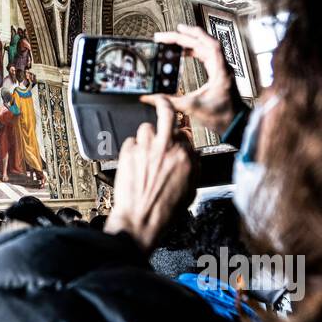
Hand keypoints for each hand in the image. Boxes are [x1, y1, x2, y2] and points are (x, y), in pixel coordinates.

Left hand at [104, 96, 194, 253]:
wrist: (140, 220)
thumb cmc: (164, 211)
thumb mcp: (190, 191)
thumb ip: (192, 168)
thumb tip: (192, 156)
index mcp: (185, 158)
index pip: (185, 135)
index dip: (180, 138)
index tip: (176, 139)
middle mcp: (167, 149)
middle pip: (167, 113)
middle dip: (164, 104)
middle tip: (161, 102)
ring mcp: (146, 148)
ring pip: (146, 127)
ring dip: (147, 136)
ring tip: (145, 149)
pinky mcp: (128, 152)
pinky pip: (131, 141)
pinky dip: (132, 149)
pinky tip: (134, 162)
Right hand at [151, 24, 240, 133]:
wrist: (236, 124)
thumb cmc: (222, 116)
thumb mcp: (193, 107)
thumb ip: (170, 102)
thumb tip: (151, 98)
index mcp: (219, 70)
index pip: (205, 45)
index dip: (190, 35)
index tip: (175, 30)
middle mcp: (222, 65)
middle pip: (204, 42)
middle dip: (185, 35)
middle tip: (167, 35)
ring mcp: (221, 68)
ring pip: (206, 47)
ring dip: (190, 41)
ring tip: (174, 40)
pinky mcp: (218, 73)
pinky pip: (206, 55)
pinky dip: (194, 50)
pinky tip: (184, 53)